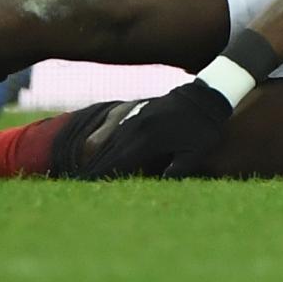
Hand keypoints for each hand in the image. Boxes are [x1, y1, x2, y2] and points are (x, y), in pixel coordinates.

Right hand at [74, 80, 232, 179]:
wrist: (205, 96)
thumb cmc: (204, 129)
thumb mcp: (195, 153)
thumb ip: (177, 170)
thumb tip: (159, 184)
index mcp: (150, 139)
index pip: (120, 161)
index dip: (103, 174)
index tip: (87, 185)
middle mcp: (137, 127)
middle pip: (110, 151)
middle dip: (94, 168)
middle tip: (76, 182)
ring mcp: (136, 117)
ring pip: (110, 140)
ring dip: (96, 155)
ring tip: (83, 170)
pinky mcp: (137, 112)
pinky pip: (116, 130)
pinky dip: (105, 142)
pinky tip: (98, 152)